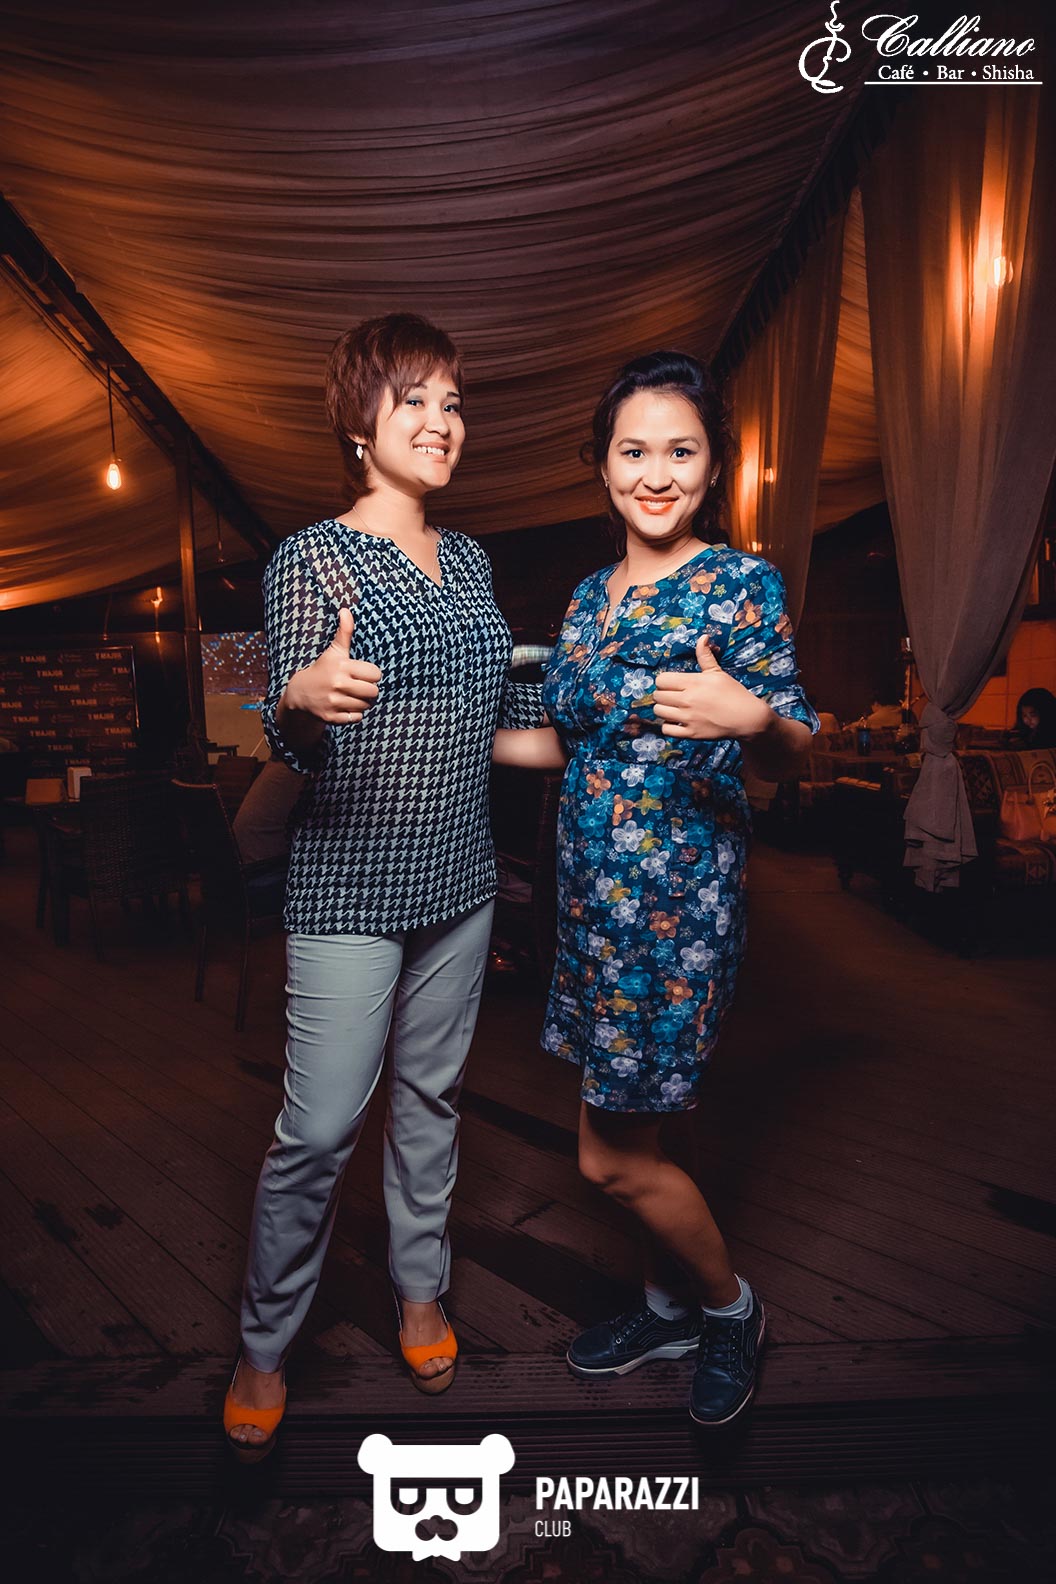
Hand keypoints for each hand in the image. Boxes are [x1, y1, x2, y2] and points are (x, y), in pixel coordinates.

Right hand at [282, 608, 381, 724]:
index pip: (375, 674)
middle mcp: (338, 684)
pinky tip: (345, 706)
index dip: (372, 674)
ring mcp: (334, 702)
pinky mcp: (331, 717)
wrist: (300, 693)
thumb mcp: (334, 651)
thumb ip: (344, 632)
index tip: (362, 674)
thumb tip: (346, 610)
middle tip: (360, 687)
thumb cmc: (322, 669)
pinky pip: (357, 718)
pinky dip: (354, 714)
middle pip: (373, 692)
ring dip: (363, 702)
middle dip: (369, 690)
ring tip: (353, 696)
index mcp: (342, 666)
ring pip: (366, 706)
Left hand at [654, 635, 772, 740]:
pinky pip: (667, 730)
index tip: (672, 684)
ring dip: (663, 709)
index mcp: (693, 683)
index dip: (664, 681)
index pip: (661, 680)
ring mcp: (688, 717)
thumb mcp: (718, 672)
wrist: (746, 717)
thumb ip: (705, 656)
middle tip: (672, 696)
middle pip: (657, 696)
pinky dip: (668, 725)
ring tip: (673, 708)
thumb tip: (703, 637)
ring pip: (659, 712)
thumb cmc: (733, 693)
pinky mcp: (691, 733)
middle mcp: (688, 700)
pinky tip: (676, 721)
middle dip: (662, 694)